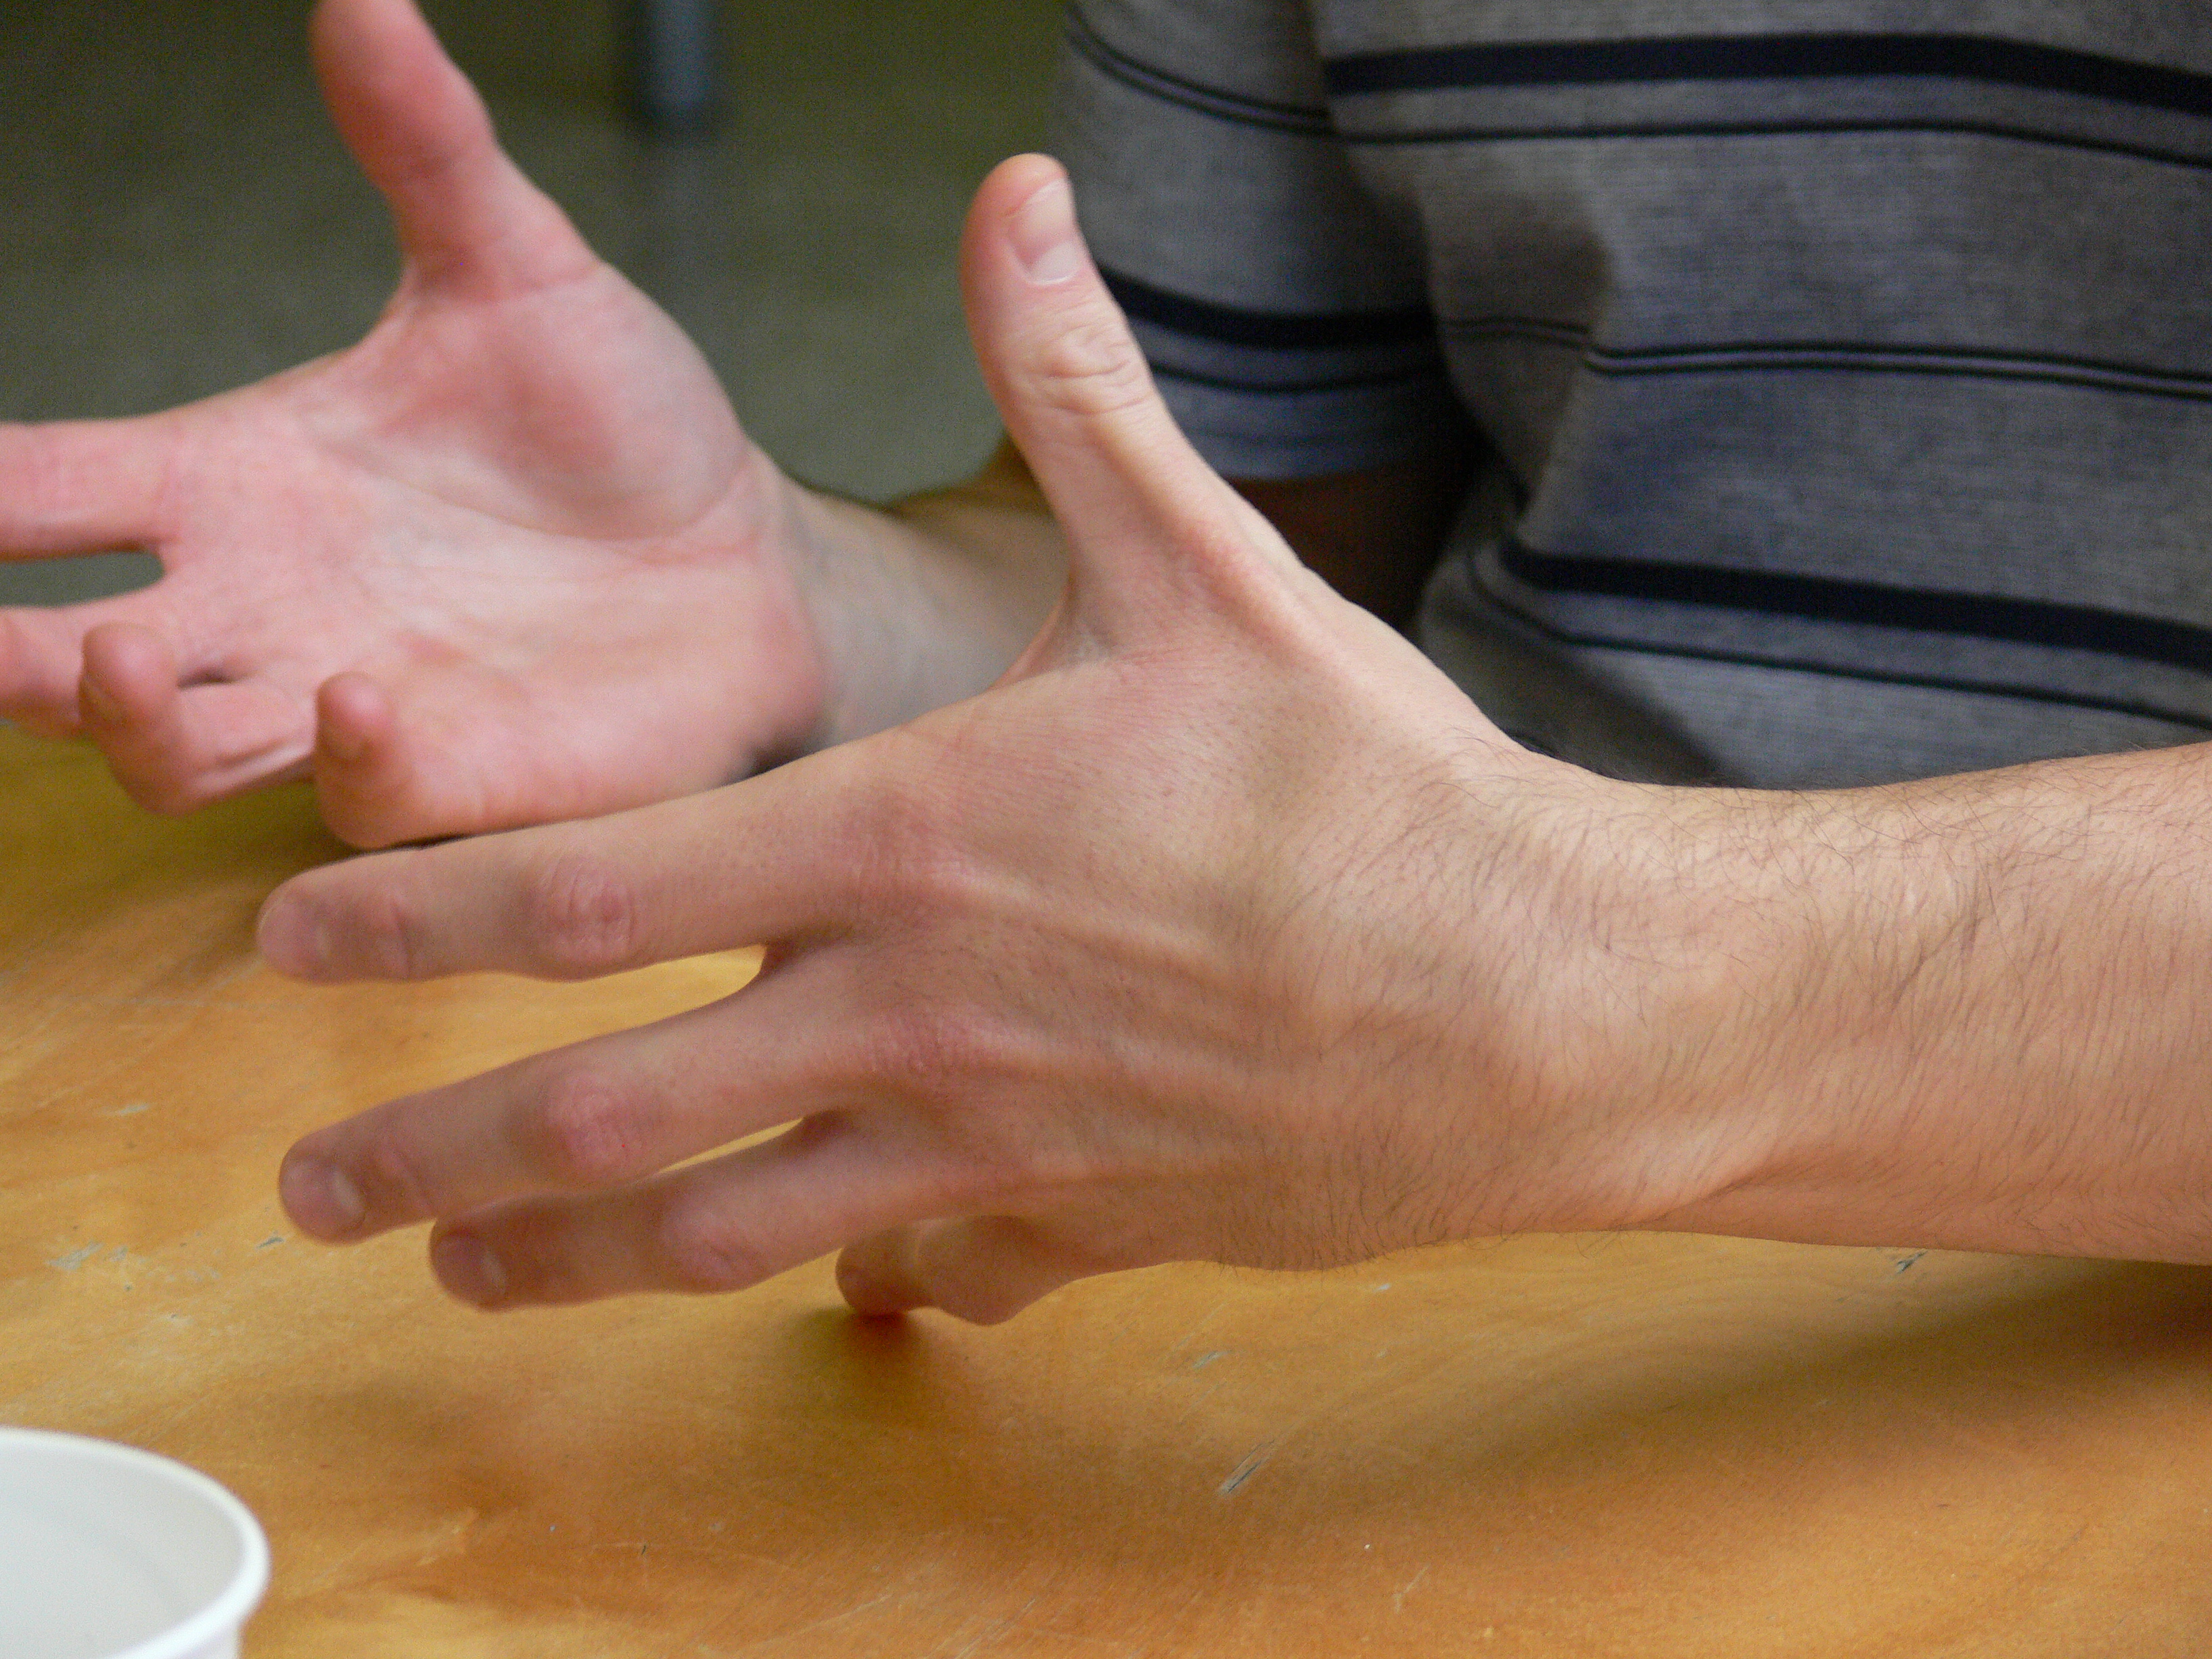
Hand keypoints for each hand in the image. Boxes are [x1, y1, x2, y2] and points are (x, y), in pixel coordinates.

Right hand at [0, 0, 823, 846]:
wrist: (748, 555)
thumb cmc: (619, 423)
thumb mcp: (519, 273)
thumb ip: (428, 154)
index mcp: (243, 477)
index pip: (40, 488)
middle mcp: (269, 604)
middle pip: (58, 655)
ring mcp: (354, 702)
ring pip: (172, 753)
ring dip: (126, 719)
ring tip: (123, 650)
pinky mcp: (460, 776)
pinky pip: (360, 796)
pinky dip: (348, 756)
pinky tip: (364, 694)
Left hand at [258, 155, 1704, 1321]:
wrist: (1540, 999)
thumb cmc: (1370, 791)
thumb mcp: (1209, 573)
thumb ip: (1077, 398)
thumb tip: (1013, 197)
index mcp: (910, 838)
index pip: (592, 891)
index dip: (415, 918)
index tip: (289, 939)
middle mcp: (915, 1009)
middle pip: (606, 1105)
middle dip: (431, 1149)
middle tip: (311, 1185)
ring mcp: (985, 1143)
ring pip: (719, 1233)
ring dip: (565, 1261)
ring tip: (459, 1277)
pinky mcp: (1070, 1232)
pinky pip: (908, 1274)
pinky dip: (833, 1282)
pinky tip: (788, 1287)